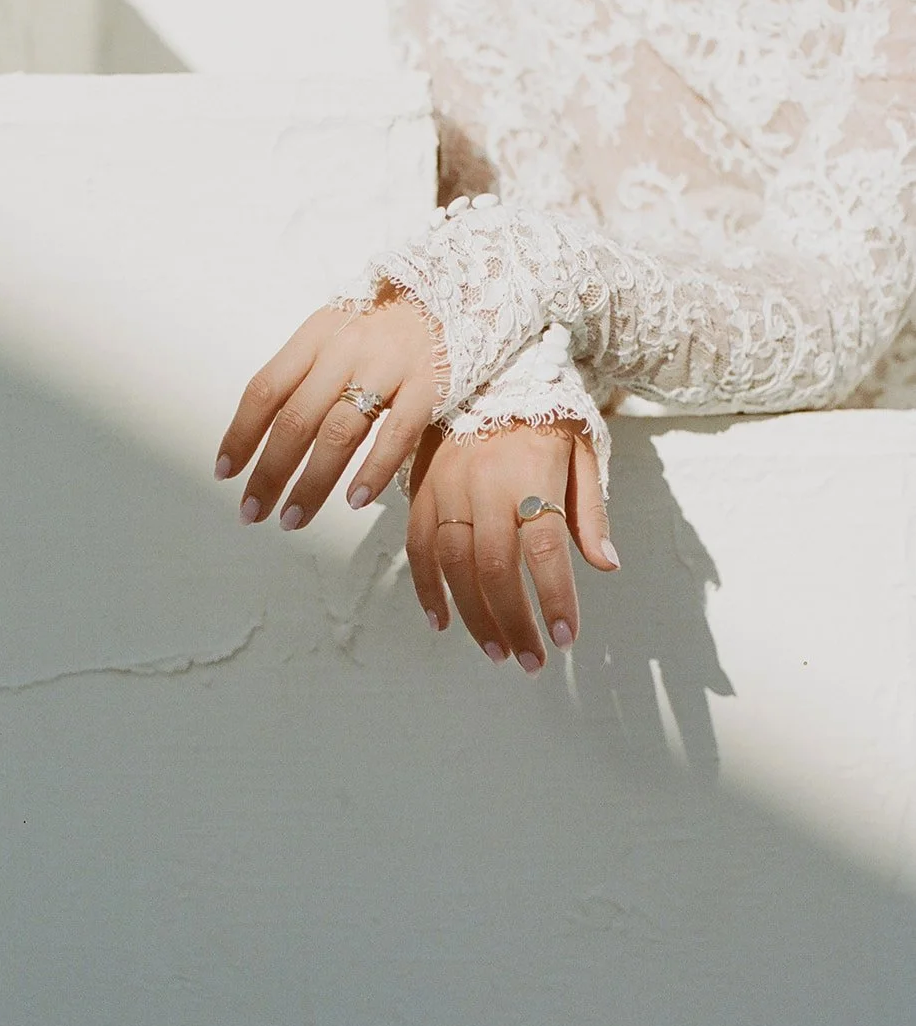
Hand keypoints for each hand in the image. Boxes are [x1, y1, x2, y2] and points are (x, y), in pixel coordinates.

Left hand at [215, 295, 437, 527]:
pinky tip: (355, 500)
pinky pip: (397, 434)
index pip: (265, 389)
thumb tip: (266, 434)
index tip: (225, 473)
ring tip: (293, 519)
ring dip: (312, 482)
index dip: (240, 433)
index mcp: (316, 336)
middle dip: (269, 472)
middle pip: (296, 419)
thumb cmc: (387, 326)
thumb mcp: (337, 333)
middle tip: (252, 512)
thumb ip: (307, 375)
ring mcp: (388, 368)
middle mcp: (345, 351)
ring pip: (339, 432)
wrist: (456, 292)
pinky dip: (373, 470)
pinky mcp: (428, 385)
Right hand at [406, 420, 619, 671]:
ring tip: (496, 650)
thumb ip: (590, 510)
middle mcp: (485, 483)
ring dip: (474, 614)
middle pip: (496, 565)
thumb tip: (606, 564)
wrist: (491, 365)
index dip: (555, 597)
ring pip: (454, 563)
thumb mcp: (582, 448)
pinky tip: (442, 621)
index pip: (545, 547)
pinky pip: (418, 545)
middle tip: (530, 661)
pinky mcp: (422, 487)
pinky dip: (426, 587)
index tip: (566, 638)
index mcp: (531, 473)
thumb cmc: (546, 412)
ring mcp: (448, 486)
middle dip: (514, 620)